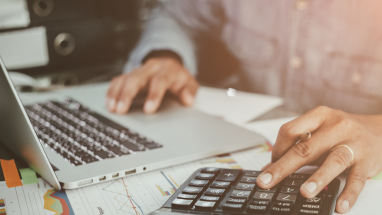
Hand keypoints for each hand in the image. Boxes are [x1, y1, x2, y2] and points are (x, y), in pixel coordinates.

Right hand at [107, 57, 198, 113]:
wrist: (169, 65)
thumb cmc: (178, 78)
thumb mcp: (189, 83)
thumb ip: (190, 91)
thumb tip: (188, 100)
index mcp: (166, 70)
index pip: (159, 81)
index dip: (153, 95)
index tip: (148, 110)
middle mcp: (150, 68)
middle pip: (136, 78)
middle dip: (127, 94)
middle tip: (121, 109)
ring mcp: (138, 70)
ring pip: (124, 79)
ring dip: (117, 94)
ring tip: (112, 108)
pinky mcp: (129, 74)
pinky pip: (118, 80)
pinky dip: (112, 91)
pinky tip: (109, 102)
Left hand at [257, 106, 381, 212]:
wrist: (379, 130)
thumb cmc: (342, 132)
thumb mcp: (320, 131)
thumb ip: (298, 145)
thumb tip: (271, 167)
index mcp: (319, 116)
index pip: (290, 130)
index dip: (277, 149)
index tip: (270, 165)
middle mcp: (336, 126)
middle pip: (305, 148)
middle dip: (283, 167)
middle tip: (266, 182)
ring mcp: (353, 143)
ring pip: (333, 160)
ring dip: (317, 177)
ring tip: (304, 192)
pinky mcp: (367, 160)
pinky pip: (357, 179)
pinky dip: (349, 193)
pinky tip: (340, 205)